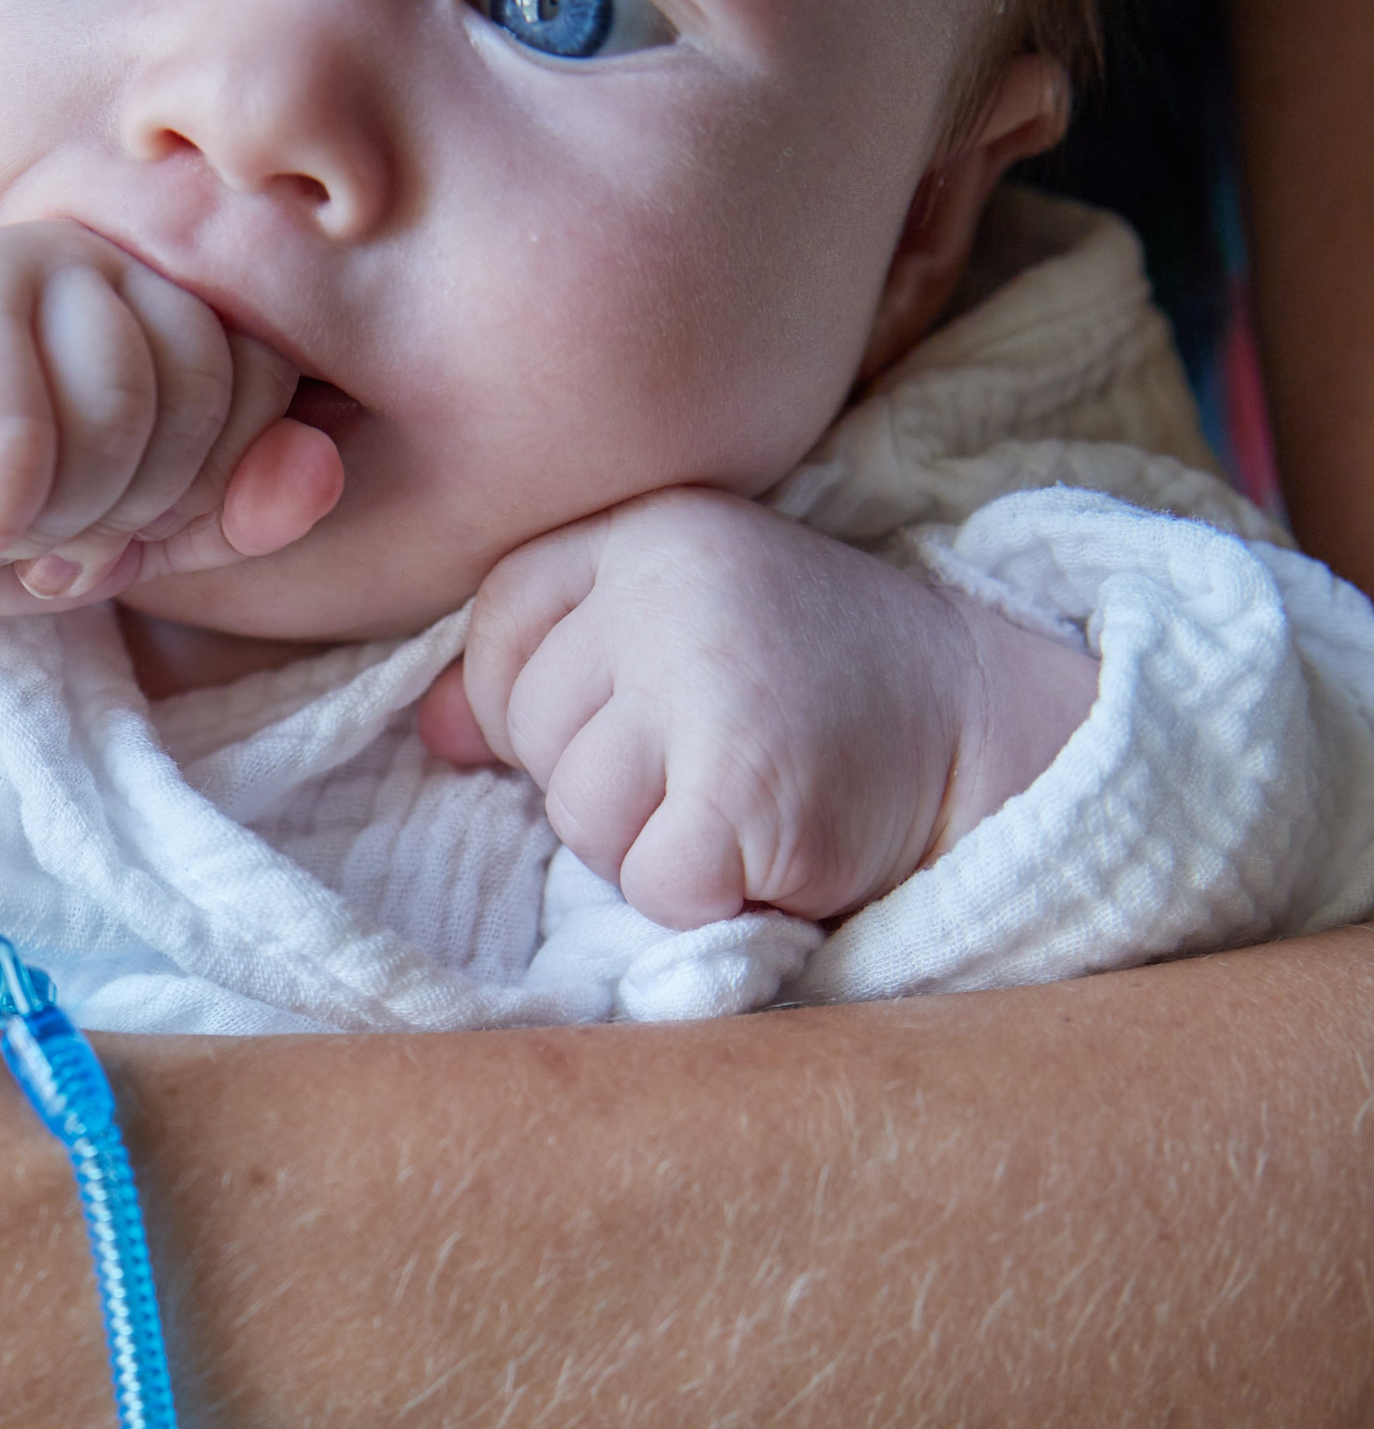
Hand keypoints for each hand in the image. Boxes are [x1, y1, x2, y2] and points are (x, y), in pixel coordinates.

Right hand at [0, 222, 341, 612]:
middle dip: (125, 510)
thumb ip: (237, 507)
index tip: (117, 525)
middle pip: (197, 397)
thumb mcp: (140, 533)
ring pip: (113, 416)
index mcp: (176, 298)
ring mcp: (22, 259)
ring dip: (51, 520)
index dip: (199, 488)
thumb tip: (318, 472)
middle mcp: (110, 256)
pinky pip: (12, 446)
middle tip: (47, 533)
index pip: (264, 386)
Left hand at [418, 488, 1097, 925]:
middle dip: (605, 782)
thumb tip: (432, 734)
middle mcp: (668, 587)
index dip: (537, 699)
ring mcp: (707, 681)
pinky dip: (706, 897)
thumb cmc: (819, 687)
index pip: (496, 625)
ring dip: (653, 843)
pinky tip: (774, 847)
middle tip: (717, 761)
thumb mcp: (680, 632)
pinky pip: (653, 881)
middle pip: (532, 734)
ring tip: (748, 797)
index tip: (637, 713)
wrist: (996, 730)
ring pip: (579, 815)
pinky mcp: (743, 786)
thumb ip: (551, 663)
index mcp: (646, 530)